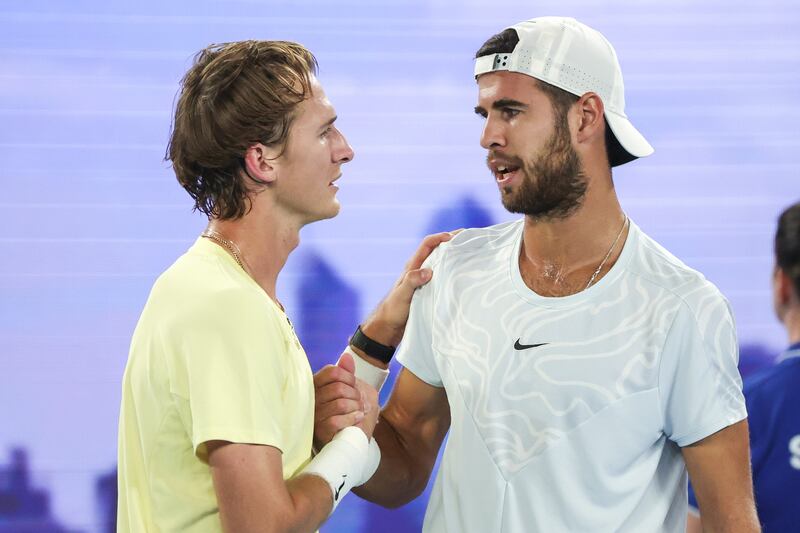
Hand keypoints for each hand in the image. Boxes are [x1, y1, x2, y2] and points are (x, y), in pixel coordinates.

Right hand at [313, 354, 364, 449]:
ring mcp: (314, 415)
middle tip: (361, 402)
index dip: (349, 377)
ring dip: (356, 407)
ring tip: (360, 411)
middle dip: (356, 395)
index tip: (355, 386)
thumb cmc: (347, 412)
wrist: (348, 438)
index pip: (332, 371)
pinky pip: (337, 420)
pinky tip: (357, 419)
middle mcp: (312, 399)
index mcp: (317, 385)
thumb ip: (346, 374)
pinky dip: (352, 418)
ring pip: (340, 403)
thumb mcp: (349, 391)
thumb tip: (347, 356)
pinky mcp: (320, 430)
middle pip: (339, 387)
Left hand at [364, 231, 459, 345]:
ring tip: (471, 254)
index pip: (427, 244)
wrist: (389, 327)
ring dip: (454, 256)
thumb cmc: (393, 310)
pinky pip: (443, 276)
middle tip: (469, 240)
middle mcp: (419, 269)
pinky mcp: (429, 290)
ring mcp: (425, 280)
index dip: (440, 237)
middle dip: (452, 242)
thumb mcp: (402, 295)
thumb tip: (428, 271)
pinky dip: (453, 272)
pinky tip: (463, 275)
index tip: (454, 237)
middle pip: (437, 250)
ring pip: (441, 262)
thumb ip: (412, 281)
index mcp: (412, 266)